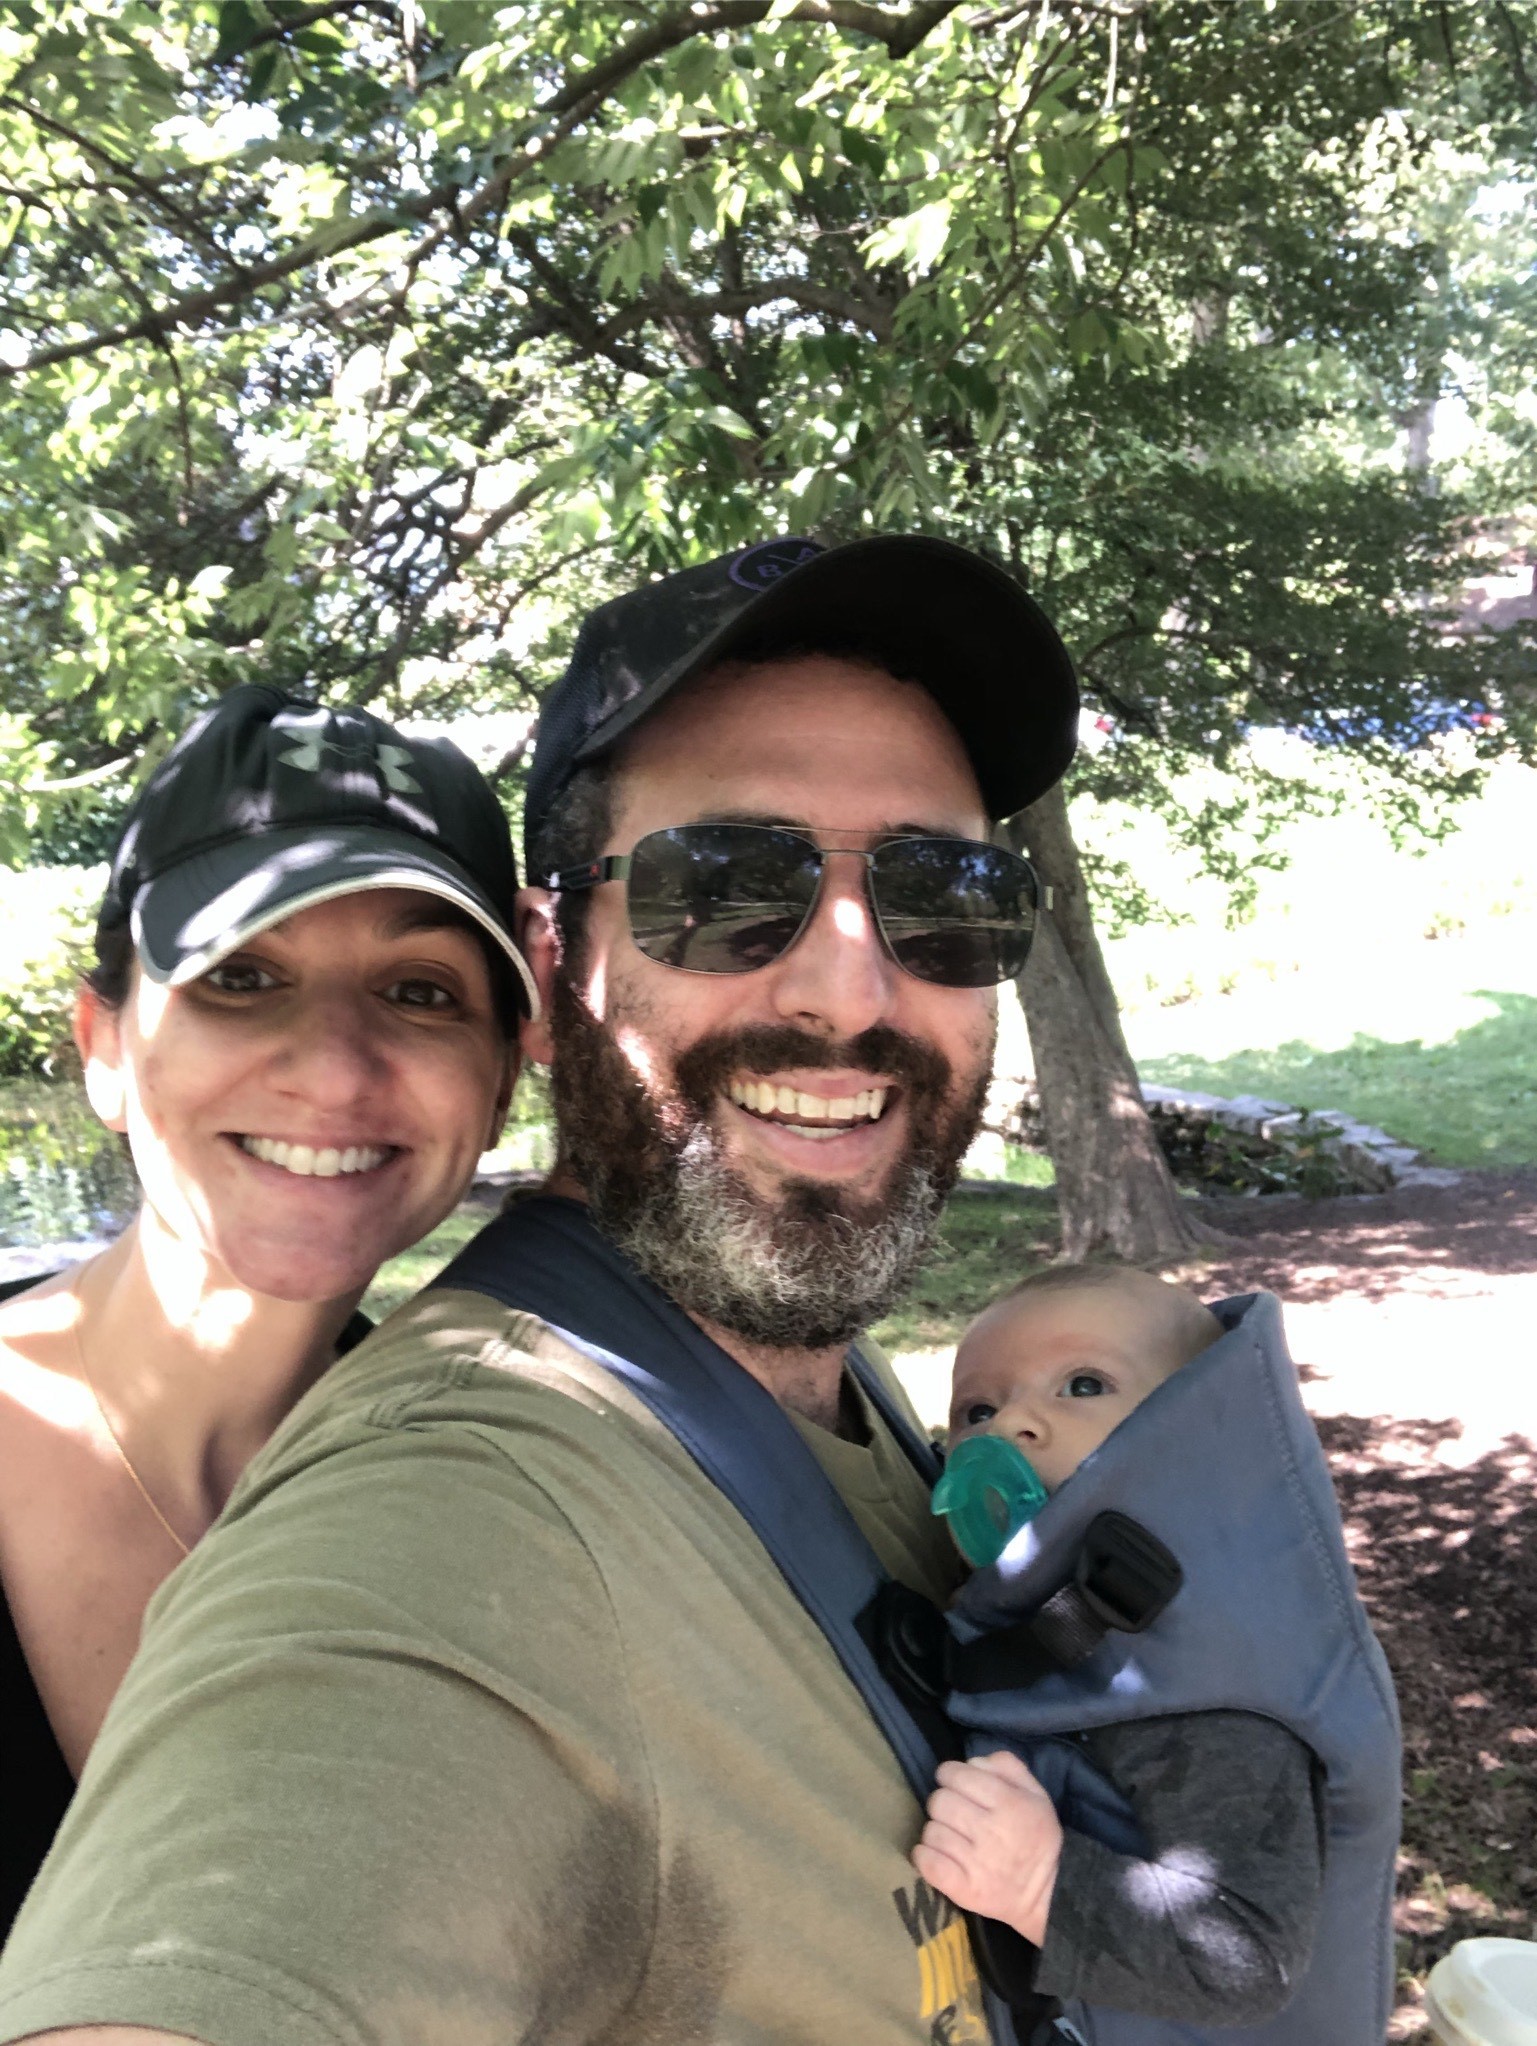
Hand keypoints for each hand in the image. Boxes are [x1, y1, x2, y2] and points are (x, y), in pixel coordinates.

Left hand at [911, 1750, 1062, 1945]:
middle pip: (939, 1801)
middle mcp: (991, 1831)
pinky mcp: (964, 1890)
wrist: (1045, 1894)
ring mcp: (976, 1863)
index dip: (949, 1774)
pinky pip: (926, 1862)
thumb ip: (1006, 1766)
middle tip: (954, 1812)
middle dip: (943, 1802)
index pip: (957, 1775)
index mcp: (1009, 1803)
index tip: (953, 1782)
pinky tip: (937, 1854)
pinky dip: (924, 1856)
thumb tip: (971, 1763)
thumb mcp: (1035, 1793)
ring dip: (937, 1830)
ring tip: (952, 1836)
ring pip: (931, 1831)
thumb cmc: (1036, 1837)